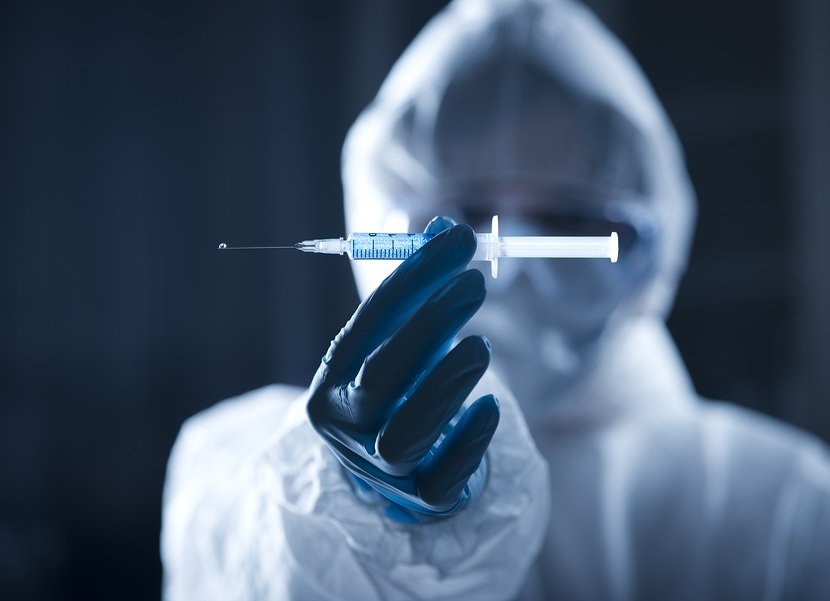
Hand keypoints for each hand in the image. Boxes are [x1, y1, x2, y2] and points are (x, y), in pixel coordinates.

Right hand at [306, 219, 499, 520]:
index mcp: (333, 381)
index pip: (368, 325)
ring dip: (448, 381)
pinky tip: (490, 407)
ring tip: (482, 346)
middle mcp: (348, 427)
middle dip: (430, 325)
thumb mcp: (398, 341)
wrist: (398, 474)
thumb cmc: (400, 393)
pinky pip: (445, 475)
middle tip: (476, 283)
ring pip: (408, 431)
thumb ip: (420, 289)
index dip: (413, 279)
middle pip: (382, 378)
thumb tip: (446, 227)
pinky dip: (469, 440)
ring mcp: (382, 468)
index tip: (456, 241)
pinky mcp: (424, 498)